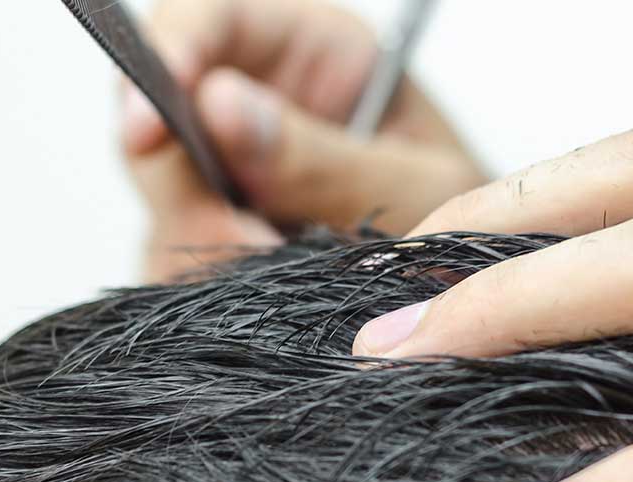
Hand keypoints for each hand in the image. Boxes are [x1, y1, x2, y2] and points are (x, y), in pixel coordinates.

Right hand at [123, 0, 484, 281]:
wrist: (485, 295)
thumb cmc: (475, 222)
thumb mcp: (417, 185)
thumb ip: (321, 158)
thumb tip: (218, 106)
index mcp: (312, 54)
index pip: (207, 21)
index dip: (164, 60)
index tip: (147, 127)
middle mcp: (258, 107)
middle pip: (161, 122)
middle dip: (188, 193)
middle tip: (246, 245)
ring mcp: (230, 178)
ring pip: (163, 204)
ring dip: (207, 251)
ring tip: (283, 279)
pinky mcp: (221, 240)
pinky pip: (179, 264)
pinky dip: (212, 290)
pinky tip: (270, 302)